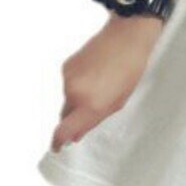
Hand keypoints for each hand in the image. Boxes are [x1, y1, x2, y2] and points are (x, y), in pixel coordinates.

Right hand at [51, 13, 162, 151]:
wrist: (125, 38)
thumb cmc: (128, 71)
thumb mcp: (117, 103)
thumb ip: (93, 121)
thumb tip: (74, 134)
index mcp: (89, 106)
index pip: (63, 130)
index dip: (57, 142)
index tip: (57, 147)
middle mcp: (74, 94)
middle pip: (65, 116)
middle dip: (74, 117)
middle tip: (93, 108)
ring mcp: (67, 79)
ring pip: (67, 99)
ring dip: (78, 99)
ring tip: (99, 85)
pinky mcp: (65, 66)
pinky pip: (67, 84)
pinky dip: (77, 84)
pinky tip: (93, 74)